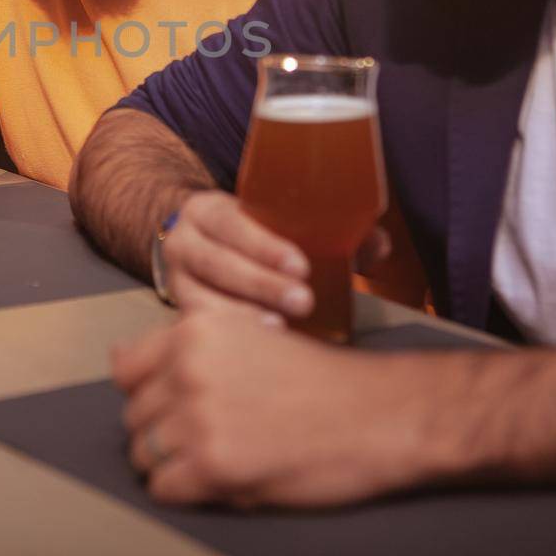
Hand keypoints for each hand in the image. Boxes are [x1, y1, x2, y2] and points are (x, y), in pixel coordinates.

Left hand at [113, 312, 452, 506]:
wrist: (380, 413)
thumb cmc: (322, 379)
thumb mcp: (248, 336)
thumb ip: (187, 348)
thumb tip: (119, 361)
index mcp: (195, 332)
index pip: (124, 369)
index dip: (148, 393)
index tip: (173, 404)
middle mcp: (188, 368)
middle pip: (133, 416)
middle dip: (162, 432)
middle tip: (209, 438)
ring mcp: (198, 417)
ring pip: (143, 454)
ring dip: (174, 464)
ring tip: (220, 458)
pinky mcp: (214, 464)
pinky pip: (163, 488)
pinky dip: (187, 492)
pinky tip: (225, 479)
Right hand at [160, 191, 391, 324]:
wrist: (197, 242)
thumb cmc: (251, 233)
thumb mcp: (274, 218)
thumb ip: (329, 229)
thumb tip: (379, 246)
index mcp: (208, 210)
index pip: (230, 223)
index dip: (264, 246)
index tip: (302, 266)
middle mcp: (182, 241)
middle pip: (216, 262)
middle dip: (261, 283)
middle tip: (303, 300)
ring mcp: (176, 280)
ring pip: (201, 298)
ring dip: (242, 314)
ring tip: (282, 328)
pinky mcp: (178, 311)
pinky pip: (197, 324)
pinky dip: (226, 333)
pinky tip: (255, 345)